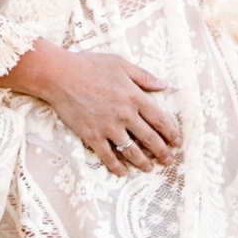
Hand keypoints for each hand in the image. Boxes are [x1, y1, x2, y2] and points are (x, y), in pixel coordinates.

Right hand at [13, 38, 180, 175]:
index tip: (178, 141)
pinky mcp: (92, 136)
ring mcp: (108, 127)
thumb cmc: (89, 65)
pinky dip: (117, 167)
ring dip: (143, 162)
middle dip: (162, 152)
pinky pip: (108, 156)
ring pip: (132, 151)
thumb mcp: (120, 64)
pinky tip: (123, 172)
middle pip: (150, 138)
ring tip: (150, 168)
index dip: (171, 132)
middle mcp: (125, 115)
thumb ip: (143, 76)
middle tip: (169, 161)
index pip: (160, 119)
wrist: (59, 75)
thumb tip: (164, 84)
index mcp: (134, 96)